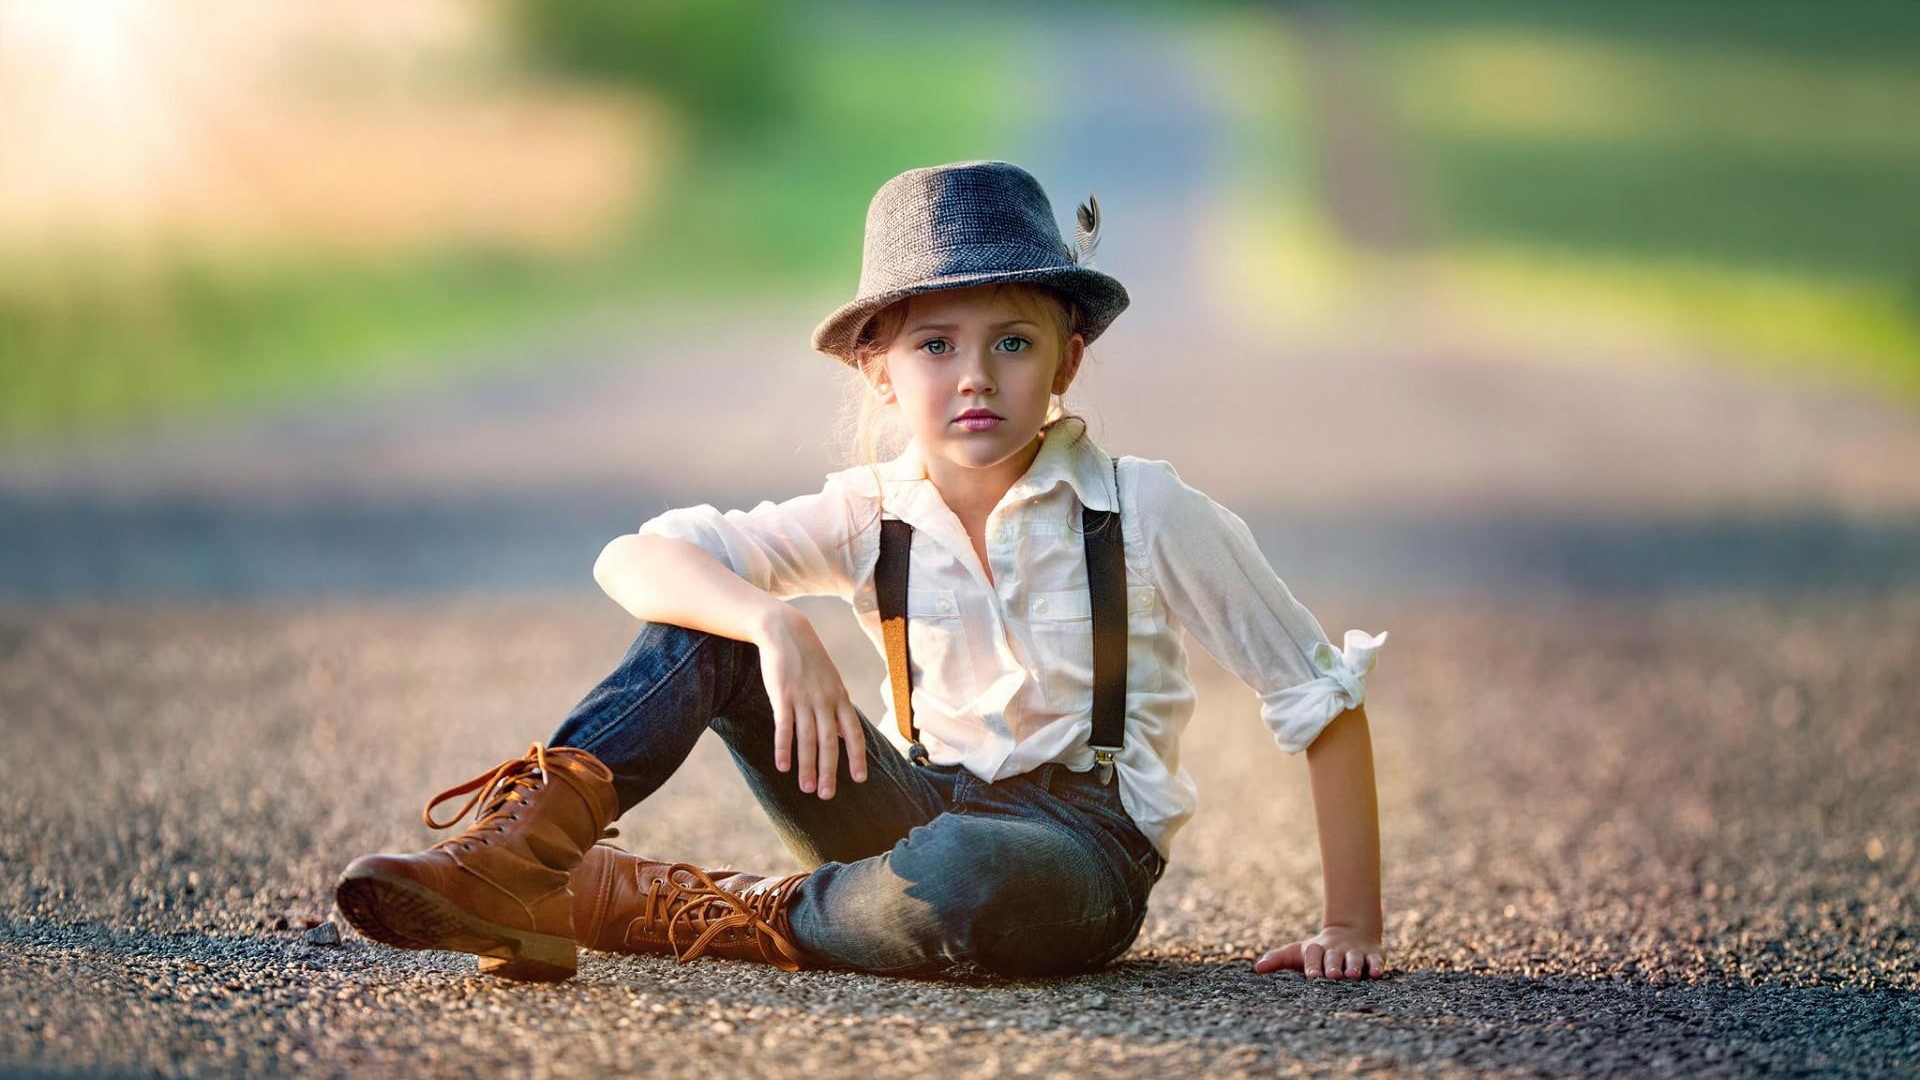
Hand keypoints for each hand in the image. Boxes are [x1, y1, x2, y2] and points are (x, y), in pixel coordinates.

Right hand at [753, 608, 867, 799]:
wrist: (786, 632)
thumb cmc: (809, 660)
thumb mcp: (831, 682)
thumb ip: (837, 708)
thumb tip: (844, 735)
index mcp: (840, 698)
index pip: (854, 733)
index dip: (857, 756)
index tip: (860, 779)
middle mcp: (825, 701)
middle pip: (830, 742)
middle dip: (830, 771)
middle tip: (827, 795)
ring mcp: (804, 698)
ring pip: (808, 739)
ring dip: (807, 766)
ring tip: (807, 788)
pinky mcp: (783, 696)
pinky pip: (784, 727)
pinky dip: (784, 748)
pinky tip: (782, 766)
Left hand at [1254, 925, 1385, 979]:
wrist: (1349, 933)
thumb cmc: (1317, 951)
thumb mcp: (1296, 953)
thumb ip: (1277, 959)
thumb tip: (1257, 969)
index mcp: (1317, 949)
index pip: (1313, 956)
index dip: (1312, 965)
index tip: (1311, 976)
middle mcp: (1336, 950)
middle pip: (1334, 957)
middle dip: (1333, 965)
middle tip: (1332, 975)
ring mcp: (1355, 951)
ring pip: (1354, 958)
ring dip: (1353, 966)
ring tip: (1351, 975)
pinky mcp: (1372, 954)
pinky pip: (1375, 960)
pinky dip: (1376, 965)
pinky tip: (1376, 973)